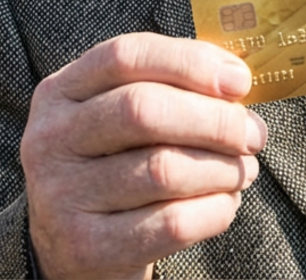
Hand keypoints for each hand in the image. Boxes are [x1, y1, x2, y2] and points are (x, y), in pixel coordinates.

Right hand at [23, 33, 263, 279]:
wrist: (71, 248)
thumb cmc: (115, 167)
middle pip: (143, 110)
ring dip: (223, 169)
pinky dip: (215, 210)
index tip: (240, 81)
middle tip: (253, 134)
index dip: (190, 62)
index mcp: (61, 91)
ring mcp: (61, 195)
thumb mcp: (120, 120)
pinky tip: (225, 204)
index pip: (126, 56)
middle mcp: (51, 138)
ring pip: (163, 169)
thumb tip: (235, 80)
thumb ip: (169, 90)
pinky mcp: (86, 246)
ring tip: (242, 171)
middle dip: (216, 120)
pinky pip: (171, 223)